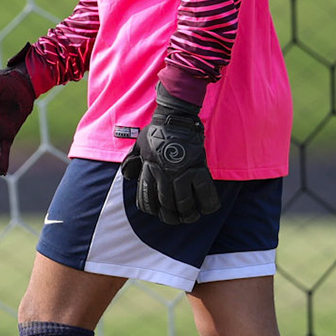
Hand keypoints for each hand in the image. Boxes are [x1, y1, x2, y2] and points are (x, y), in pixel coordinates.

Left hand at [118, 84, 219, 223]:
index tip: (158, 212)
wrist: (174, 118)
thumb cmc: (157, 131)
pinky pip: (205, 193)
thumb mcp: (139, 145)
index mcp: (149, 171)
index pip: (147, 199)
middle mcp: (164, 175)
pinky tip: (206, 208)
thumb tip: (128, 175)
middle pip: (167, 205)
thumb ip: (133, 161)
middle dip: (171, 216)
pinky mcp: (198, 169)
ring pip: (184, 204)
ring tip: (190, 216)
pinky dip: (207, 204)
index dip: (152, 210)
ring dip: (188, 214)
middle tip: (176, 218)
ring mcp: (182, 173)